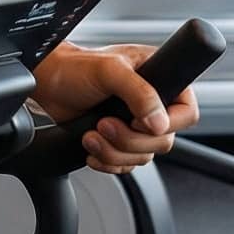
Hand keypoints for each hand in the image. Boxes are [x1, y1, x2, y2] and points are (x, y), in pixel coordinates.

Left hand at [30, 42, 198, 172]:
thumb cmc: (75, 68)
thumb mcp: (110, 71)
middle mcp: (152, 103)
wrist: (47, 84)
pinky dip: (108, 162)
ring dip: (114, 152)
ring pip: (143, 157)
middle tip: (104, 125)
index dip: (165, 124)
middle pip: (163, 141)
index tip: (135, 119)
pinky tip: (91, 147)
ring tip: (91, 134)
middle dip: (130, 140)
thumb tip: (159, 122)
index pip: (186, 113)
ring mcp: (135, 124)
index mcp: (160, 79)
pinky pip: (126, 165)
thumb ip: (139, 93)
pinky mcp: (118, 140)